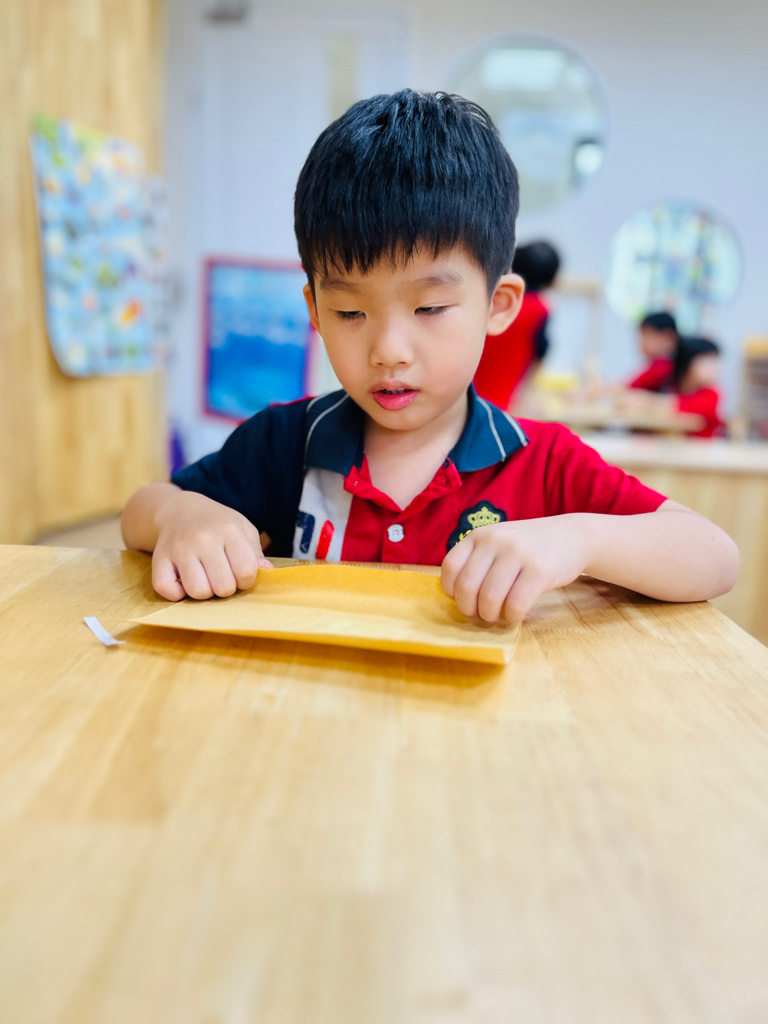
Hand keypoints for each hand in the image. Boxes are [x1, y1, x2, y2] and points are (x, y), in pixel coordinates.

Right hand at [152, 490, 272, 600]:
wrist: (180, 510)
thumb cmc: (217, 523)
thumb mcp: (242, 528)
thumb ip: (255, 552)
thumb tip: (267, 572)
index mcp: (228, 530)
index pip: (246, 571)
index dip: (247, 579)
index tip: (240, 573)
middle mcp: (203, 539)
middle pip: (223, 587)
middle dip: (227, 588)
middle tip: (222, 576)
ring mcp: (179, 549)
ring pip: (197, 591)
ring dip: (204, 592)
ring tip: (205, 579)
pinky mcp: (159, 559)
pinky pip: (166, 590)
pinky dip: (176, 594)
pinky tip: (184, 583)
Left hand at [441, 517, 588, 623]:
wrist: (571, 536)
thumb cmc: (528, 546)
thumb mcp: (498, 542)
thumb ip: (477, 561)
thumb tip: (456, 596)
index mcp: (479, 535)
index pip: (450, 567)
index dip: (452, 591)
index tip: (464, 600)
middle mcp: (495, 541)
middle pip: (467, 587)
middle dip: (470, 610)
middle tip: (481, 615)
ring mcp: (517, 553)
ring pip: (490, 598)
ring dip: (491, 616)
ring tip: (499, 616)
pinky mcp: (539, 570)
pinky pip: (516, 604)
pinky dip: (512, 617)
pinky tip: (516, 614)